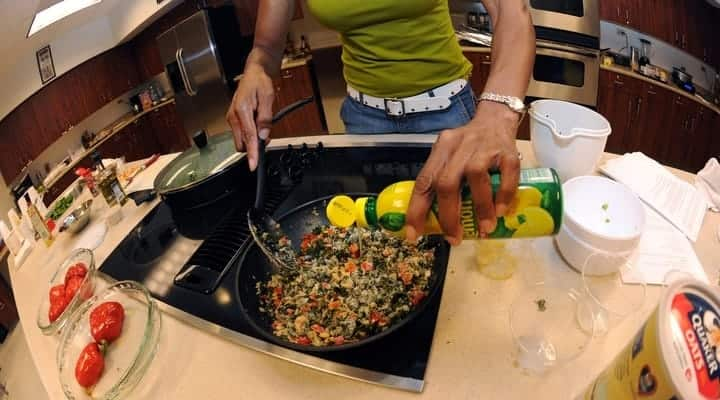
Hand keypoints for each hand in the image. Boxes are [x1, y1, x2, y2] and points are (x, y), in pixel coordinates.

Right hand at [226, 65, 274, 170]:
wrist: (254, 72)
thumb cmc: (260, 82)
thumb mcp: (268, 97)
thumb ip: (265, 118)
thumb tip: (263, 135)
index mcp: (241, 110)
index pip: (248, 137)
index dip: (252, 153)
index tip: (253, 165)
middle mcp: (233, 116)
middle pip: (242, 143)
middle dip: (253, 145)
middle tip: (266, 134)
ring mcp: (232, 118)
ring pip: (241, 139)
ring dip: (252, 139)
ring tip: (262, 124)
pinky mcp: (234, 119)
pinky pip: (242, 133)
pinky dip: (250, 134)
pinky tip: (257, 124)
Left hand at [406, 102, 521, 244]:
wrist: (496, 117)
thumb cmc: (470, 144)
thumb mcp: (450, 155)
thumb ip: (442, 179)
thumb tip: (434, 219)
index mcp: (440, 150)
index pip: (423, 182)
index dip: (416, 210)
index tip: (414, 234)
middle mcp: (458, 148)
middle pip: (446, 183)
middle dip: (448, 216)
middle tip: (453, 238)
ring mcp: (483, 149)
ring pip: (476, 179)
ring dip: (479, 209)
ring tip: (484, 229)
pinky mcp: (507, 153)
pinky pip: (506, 177)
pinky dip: (503, 197)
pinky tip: (501, 212)